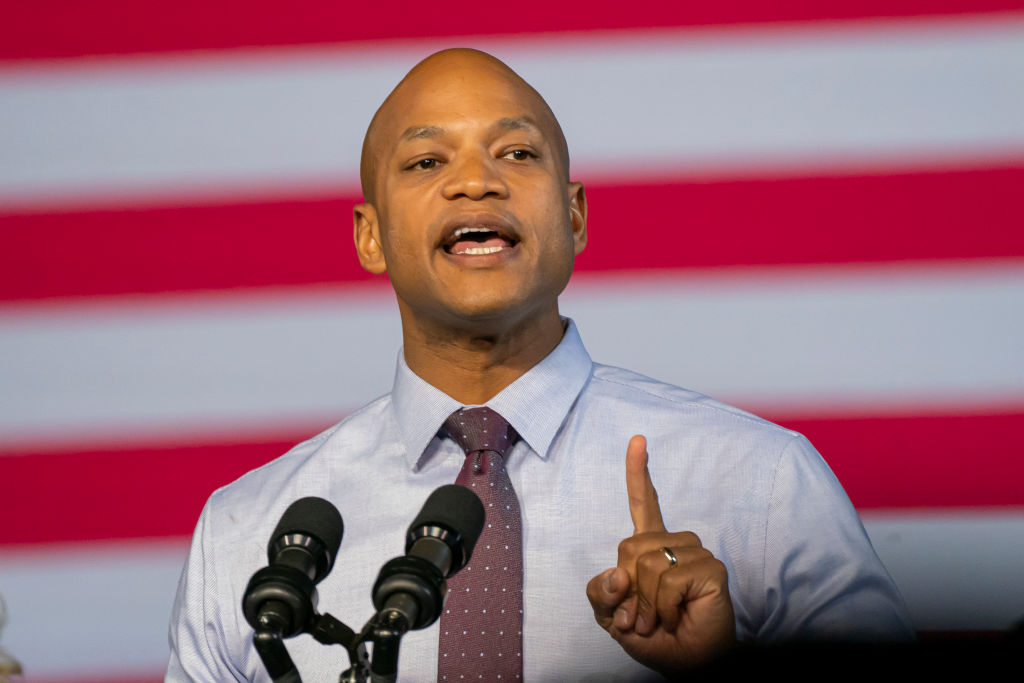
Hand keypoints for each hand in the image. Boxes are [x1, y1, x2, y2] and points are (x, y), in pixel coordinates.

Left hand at [586, 435, 735, 674]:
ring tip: (660, 619)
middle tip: (642, 616)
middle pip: (629, 547)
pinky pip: (669, 579)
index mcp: (651, 547)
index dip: (638, 472)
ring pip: (648, 563)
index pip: (644, 503)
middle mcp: (675, 543)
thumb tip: (617, 573)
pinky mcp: (712, 568)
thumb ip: (601, 592)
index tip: (637, 440)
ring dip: (646, 603)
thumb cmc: (652, 637)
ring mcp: (696, 552)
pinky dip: (663, 607)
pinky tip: (676, 617)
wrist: (687, 664)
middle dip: (628, 590)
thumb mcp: (611, 616)